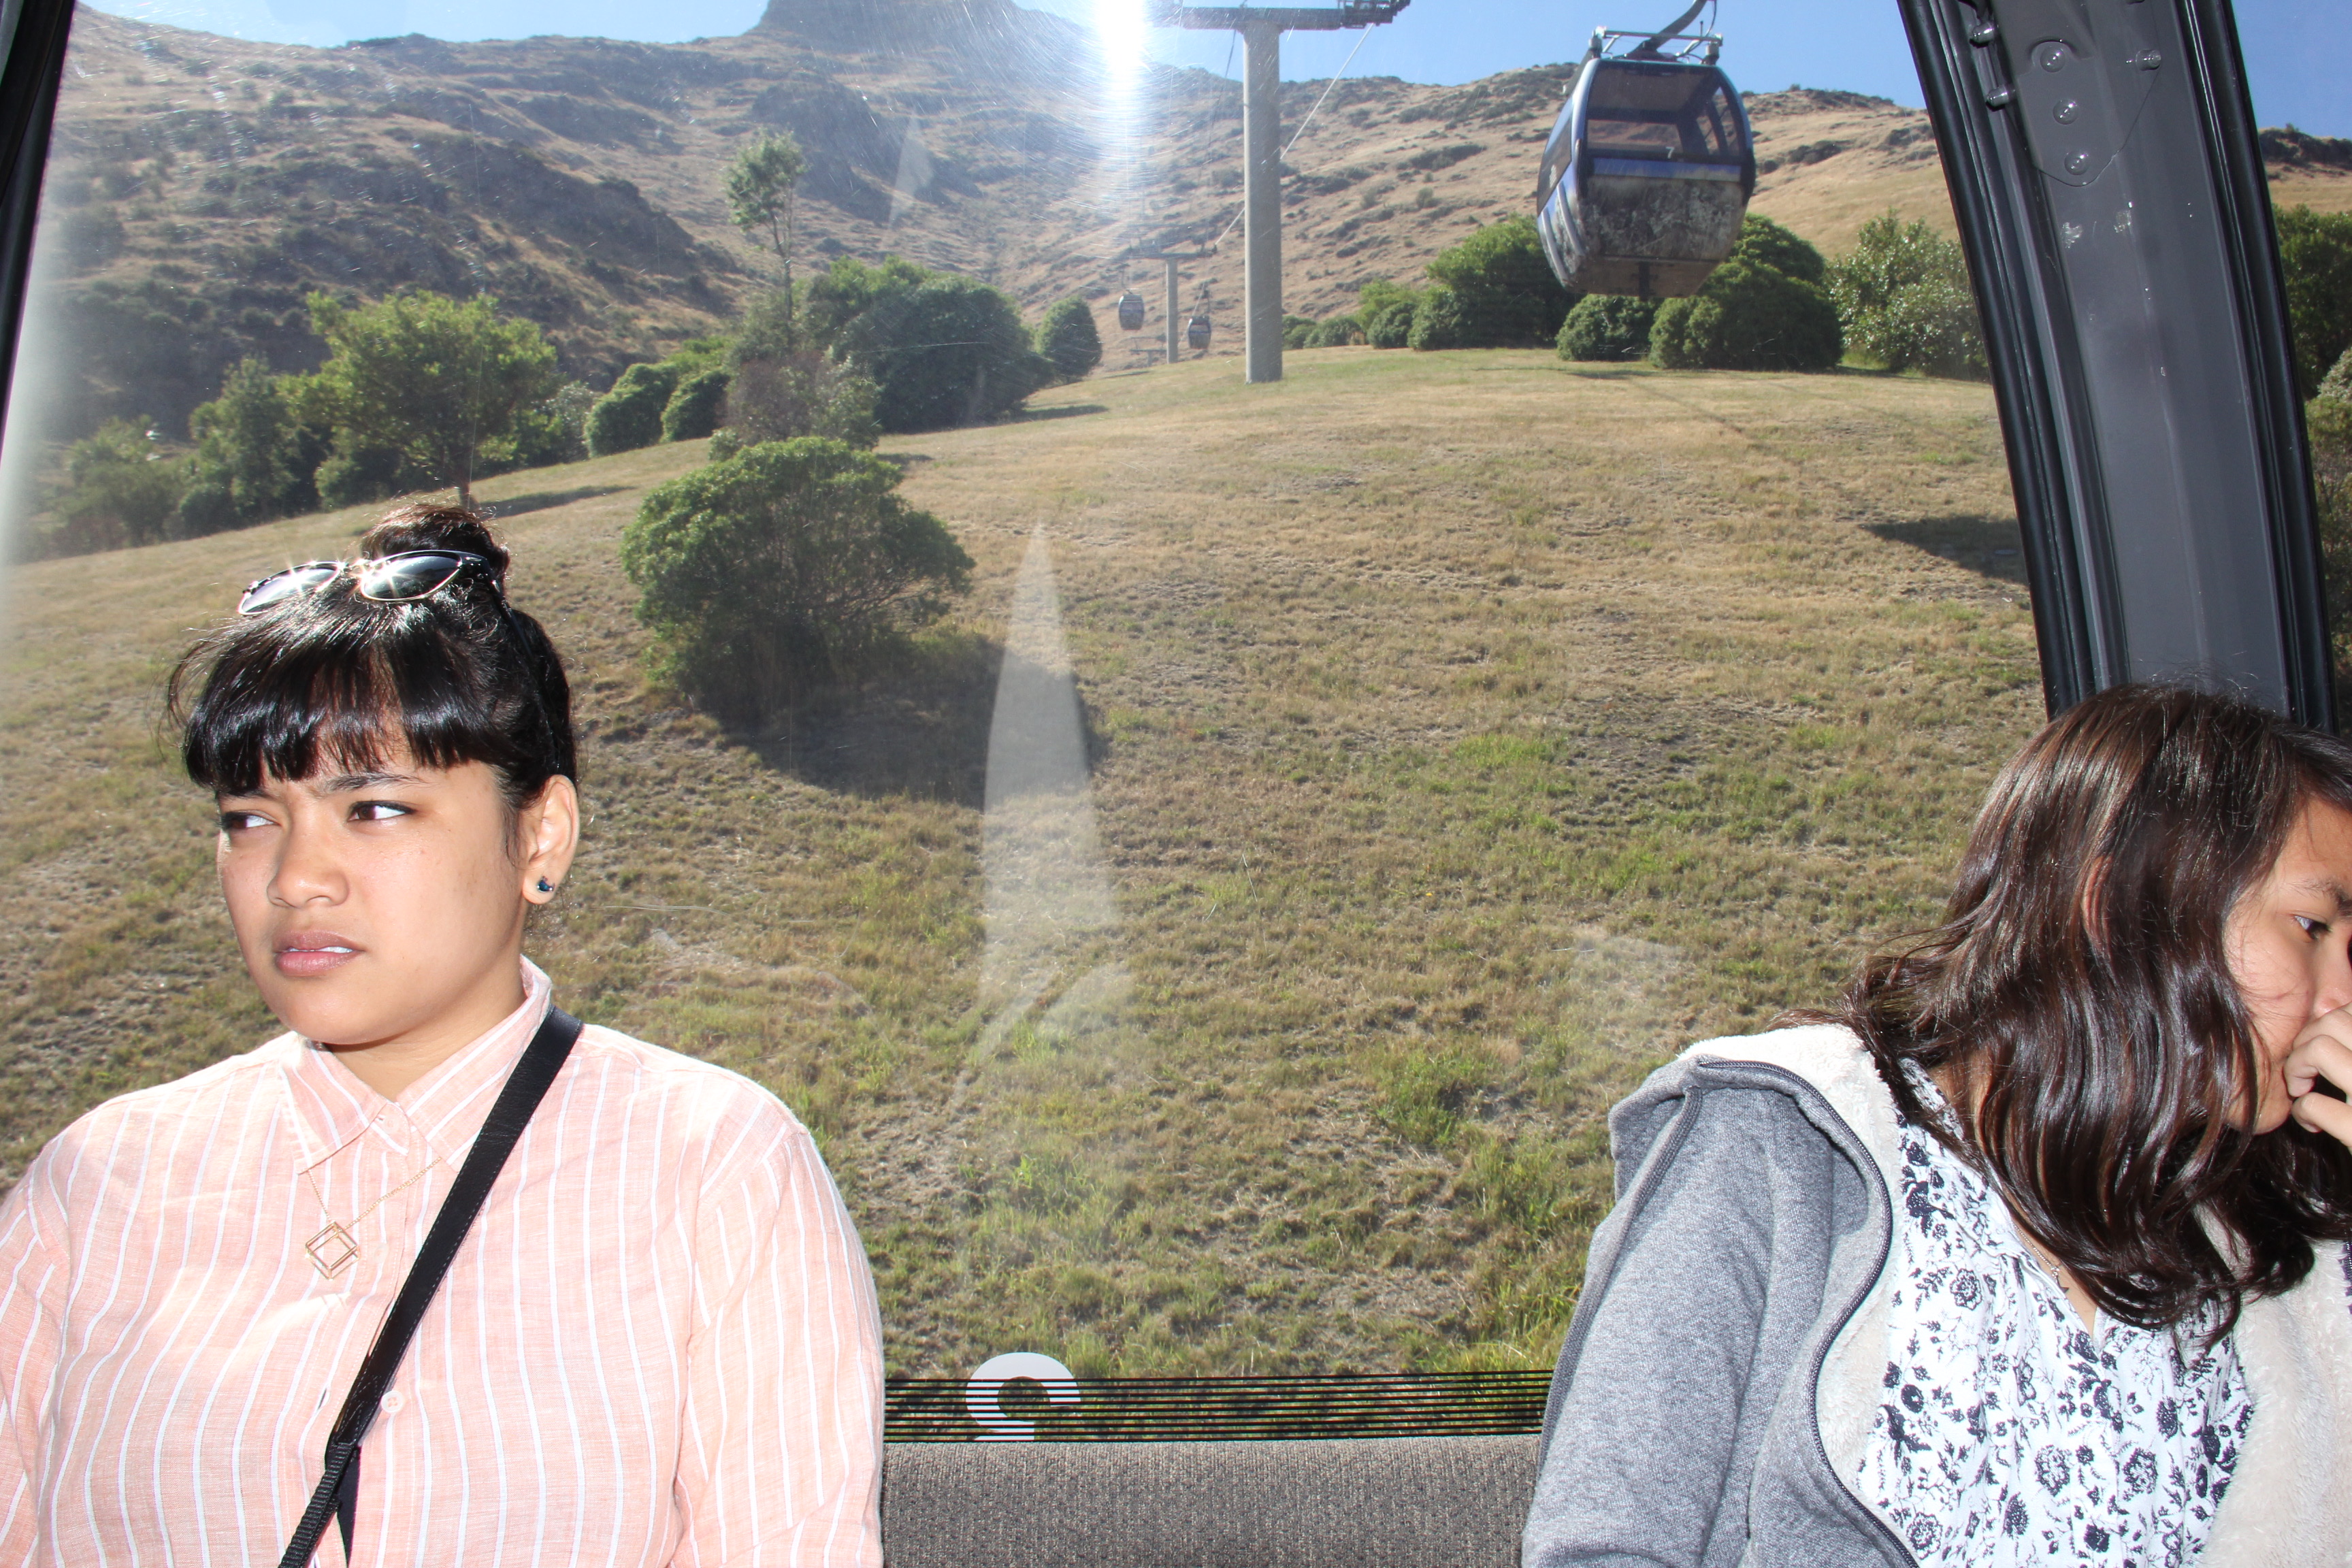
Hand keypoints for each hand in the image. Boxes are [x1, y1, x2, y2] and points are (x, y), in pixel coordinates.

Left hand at [2285, 1006, 2351, 1146]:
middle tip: (2306, 1069)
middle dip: (2305, 1041)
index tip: (2327, 1044)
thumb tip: (2333, 1016)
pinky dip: (2303, 1112)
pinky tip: (2313, 1123)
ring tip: (2302, 1089)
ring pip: (2319, 1049)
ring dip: (2297, 1068)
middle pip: (2332, 1021)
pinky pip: (2314, 1105)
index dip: (2331, 1021)